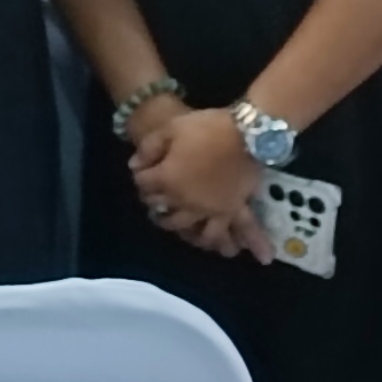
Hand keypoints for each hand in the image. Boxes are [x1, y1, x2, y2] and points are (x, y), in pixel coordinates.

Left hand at [132, 104, 271, 259]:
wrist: (247, 133)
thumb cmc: (207, 127)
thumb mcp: (170, 128)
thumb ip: (149, 148)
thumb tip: (134, 165)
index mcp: (167, 180)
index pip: (143, 184)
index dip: (141, 176)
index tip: (144, 170)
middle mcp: (185, 203)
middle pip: (163, 211)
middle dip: (157, 206)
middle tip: (158, 201)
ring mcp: (210, 210)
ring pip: (193, 230)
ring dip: (185, 232)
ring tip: (187, 231)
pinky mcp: (233, 210)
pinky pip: (233, 231)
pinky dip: (240, 243)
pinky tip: (242, 253)